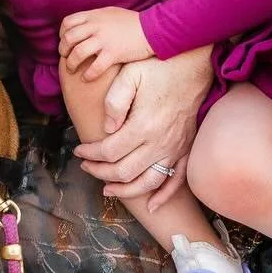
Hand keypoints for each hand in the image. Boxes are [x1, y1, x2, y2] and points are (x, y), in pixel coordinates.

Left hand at [59, 5, 149, 80]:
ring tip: (72, 70)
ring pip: (78, 53)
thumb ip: (95, 18)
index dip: (62, 34)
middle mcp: (96, 27)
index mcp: (94, 16)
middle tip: (66, 58)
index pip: (68, 23)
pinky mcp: (114, 54)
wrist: (152, 29)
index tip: (65, 42)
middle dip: (63, 50)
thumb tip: (84, 25)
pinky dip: (88, 74)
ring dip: (71, 64)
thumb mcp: (110, 13)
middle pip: (69, 38)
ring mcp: (104, 40)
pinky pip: (94, 67)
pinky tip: (87, 78)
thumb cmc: (132, 22)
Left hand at [73, 45, 211, 210]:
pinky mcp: (186, 149)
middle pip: (124, 171)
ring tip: (108, 188)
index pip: (109, 151)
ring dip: (126, 190)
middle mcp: (159, 142)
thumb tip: (107, 129)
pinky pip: (176, 180)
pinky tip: (152, 206)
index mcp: (142, 125)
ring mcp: (175, 149)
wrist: (193, 66)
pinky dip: (164, 196)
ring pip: (147, 182)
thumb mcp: (130, 75)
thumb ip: (114, 101)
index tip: (78, 149)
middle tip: (86, 166)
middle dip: (100, 172)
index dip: (90, 154)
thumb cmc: (159, 68)